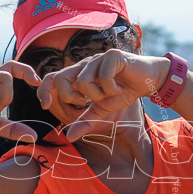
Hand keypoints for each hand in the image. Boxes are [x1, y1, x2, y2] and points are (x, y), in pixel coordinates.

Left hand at [36, 49, 170, 140]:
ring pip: (83, 81)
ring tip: (110, 94)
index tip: (45, 105)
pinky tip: (120, 89)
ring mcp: (97, 58)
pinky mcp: (112, 56)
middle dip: (70, 96)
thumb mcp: (101, 112)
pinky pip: (103, 77)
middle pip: (60, 78)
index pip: (52, 78)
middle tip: (86, 102)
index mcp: (78, 74)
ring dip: (97, 95)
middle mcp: (84, 64)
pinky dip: (112, 89)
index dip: (44, 91)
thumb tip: (68, 137)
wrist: (148, 81)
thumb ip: (85, 122)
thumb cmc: (123, 93)